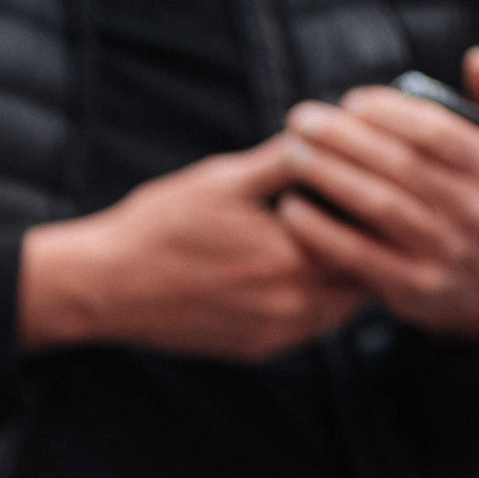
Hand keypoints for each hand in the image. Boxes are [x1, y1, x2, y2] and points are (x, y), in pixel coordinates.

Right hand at [19, 136, 371, 359]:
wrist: (102, 287)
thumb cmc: (157, 228)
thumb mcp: (223, 180)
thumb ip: (286, 159)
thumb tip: (331, 129)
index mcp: (294, 256)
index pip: (370, 232)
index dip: (376, 207)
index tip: (371, 187)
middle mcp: (293, 303)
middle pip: (365, 272)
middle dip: (366, 243)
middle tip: (358, 214)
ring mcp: (276, 332)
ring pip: (343, 305)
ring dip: (344, 275)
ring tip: (332, 243)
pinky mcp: (256, 348)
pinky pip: (310, 326)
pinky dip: (316, 300)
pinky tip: (296, 273)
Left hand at [274, 51, 478, 338]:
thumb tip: (473, 59)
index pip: (438, 133)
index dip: (391, 113)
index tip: (353, 101)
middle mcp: (474, 211)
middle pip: (399, 165)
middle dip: (345, 138)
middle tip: (302, 119)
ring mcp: (443, 252)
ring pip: (377, 205)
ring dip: (328, 176)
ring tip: (291, 154)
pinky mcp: (412, 288)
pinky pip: (357, 255)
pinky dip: (320, 231)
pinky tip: (290, 209)